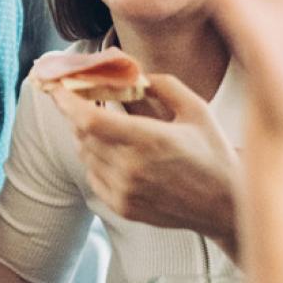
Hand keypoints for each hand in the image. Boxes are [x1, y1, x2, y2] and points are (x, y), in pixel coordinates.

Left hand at [49, 75, 239, 249]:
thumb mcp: (196, 110)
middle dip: (77, 113)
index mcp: (150, 140)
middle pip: (82, 135)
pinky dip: (95, 159)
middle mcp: (131, 168)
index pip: (89, 119)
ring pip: (85, 155)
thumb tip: (133, 74)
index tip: (57, 87)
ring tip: (107, 125)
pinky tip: (116, 152)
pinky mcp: (122, 207)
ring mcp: (124, 191)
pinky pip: (92, 176)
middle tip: (84, 98)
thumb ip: (163, 86)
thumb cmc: (214, 154)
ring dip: (87, 136)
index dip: (67, 102)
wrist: (225, 206)